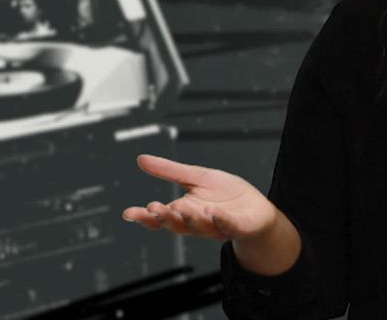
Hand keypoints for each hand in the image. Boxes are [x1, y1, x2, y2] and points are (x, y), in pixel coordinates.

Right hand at [121, 154, 277, 241]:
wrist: (256, 209)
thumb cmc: (226, 195)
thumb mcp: (196, 177)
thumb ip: (170, 171)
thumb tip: (141, 159)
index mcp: (184, 210)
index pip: (160, 216)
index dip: (145, 216)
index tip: (129, 213)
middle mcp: (197, 221)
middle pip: (176, 223)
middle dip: (164, 217)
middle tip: (153, 208)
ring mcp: (216, 225)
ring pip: (198, 226)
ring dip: (188, 218)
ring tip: (180, 207)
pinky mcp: (237, 225)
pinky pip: (227, 224)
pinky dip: (220, 219)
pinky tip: (213, 212)